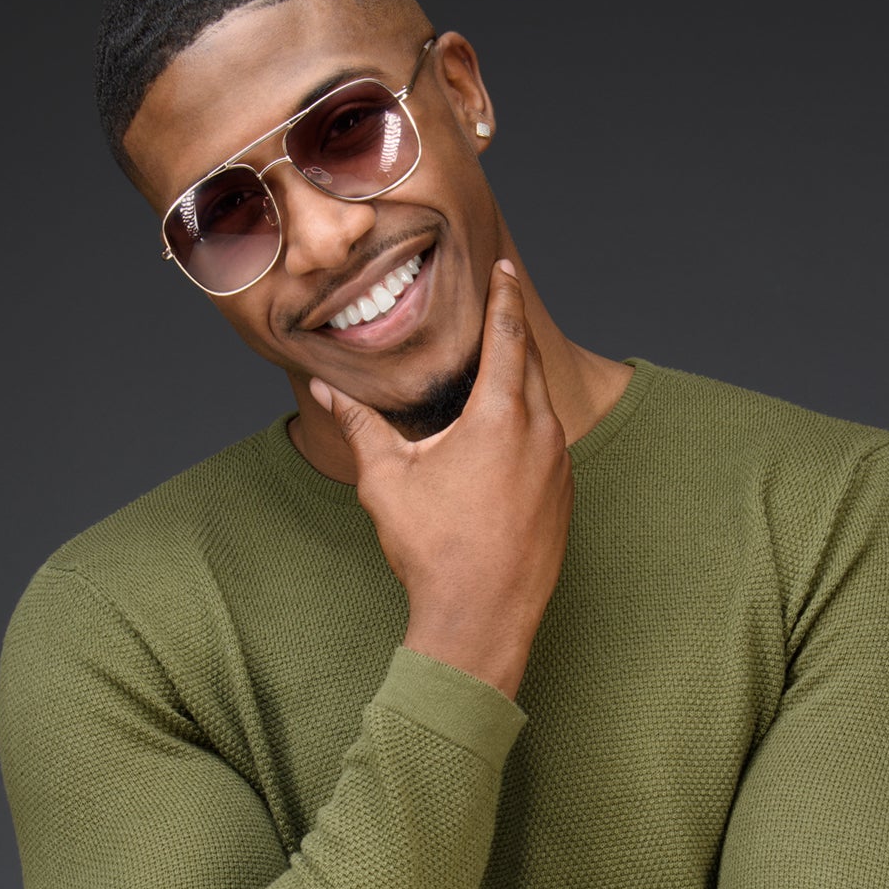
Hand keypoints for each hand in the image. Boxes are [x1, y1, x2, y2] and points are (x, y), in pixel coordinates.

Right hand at [308, 259, 572, 699]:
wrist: (481, 619)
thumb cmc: (433, 549)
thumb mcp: (387, 480)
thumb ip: (360, 424)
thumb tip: (324, 387)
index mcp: (501, 416)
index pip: (508, 335)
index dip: (503, 296)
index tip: (503, 268)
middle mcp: (541, 434)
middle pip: (530, 364)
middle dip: (514, 331)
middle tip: (503, 302)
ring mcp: (559, 468)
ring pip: (544, 406)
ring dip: (523, 381)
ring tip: (502, 365)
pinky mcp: (564, 498)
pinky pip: (550, 444)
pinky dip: (532, 423)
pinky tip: (511, 432)